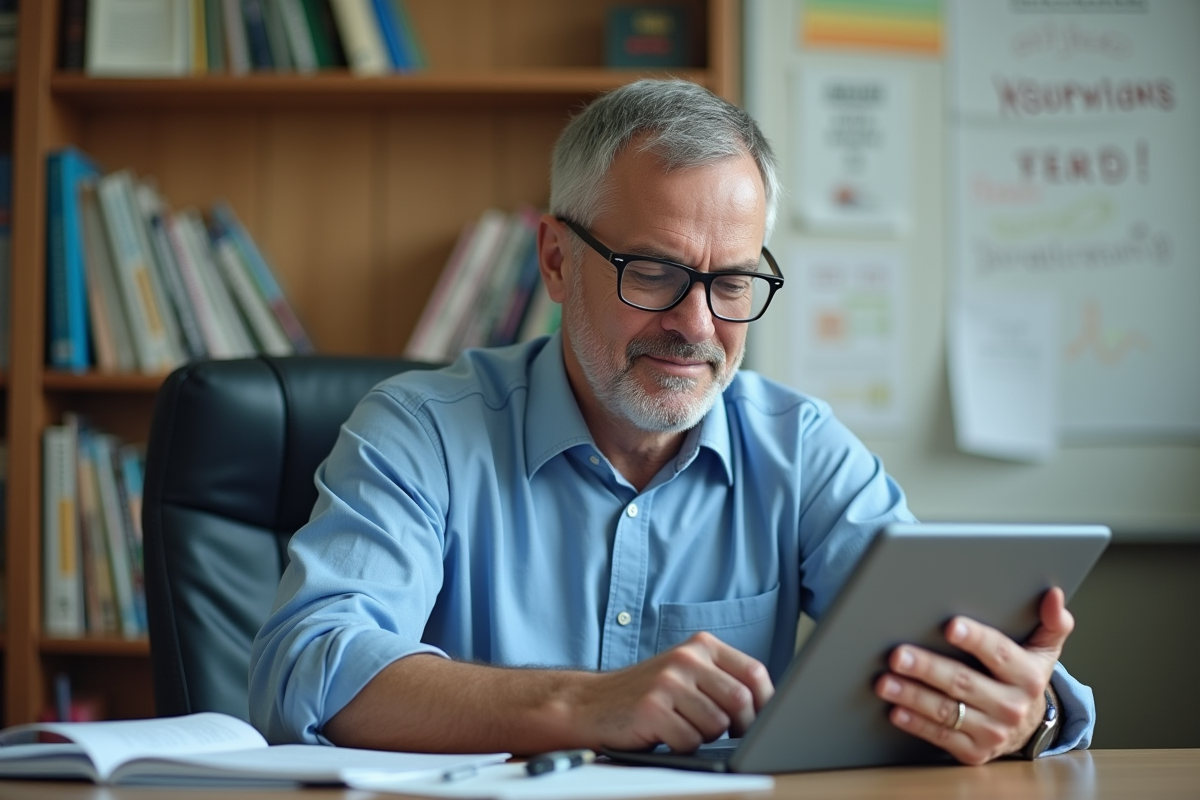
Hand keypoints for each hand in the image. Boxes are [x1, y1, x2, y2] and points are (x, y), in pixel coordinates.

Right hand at [573, 631, 773, 752]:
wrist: (592, 703)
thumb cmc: (648, 693)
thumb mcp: (687, 673)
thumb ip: (723, 680)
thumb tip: (769, 707)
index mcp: (701, 645)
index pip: (754, 673)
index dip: (765, 702)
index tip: (762, 720)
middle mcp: (686, 658)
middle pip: (740, 701)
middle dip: (739, 727)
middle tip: (724, 735)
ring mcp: (668, 681)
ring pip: (716, 725)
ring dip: (705, 737)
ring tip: (683, 727)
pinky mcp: (652, 708)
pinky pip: (690, 741)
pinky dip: (683, 747)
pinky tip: (665, 735)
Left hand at [874, 587, 1073, 764]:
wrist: (1028, 725)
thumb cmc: (1024, 676)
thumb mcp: (1044, 649)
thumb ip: (1052, 622)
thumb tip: (1054, 596)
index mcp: (1028, 676)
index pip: (999, 654)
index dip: (975, 639)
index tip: (950, 626)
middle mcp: (1012, 707)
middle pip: (964, 683)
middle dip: (928, 667)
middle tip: (898, 655)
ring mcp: (992, 732)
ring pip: (948, 712)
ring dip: (913, 696)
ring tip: (885, 682)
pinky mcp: (974, 751)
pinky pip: (941, 737)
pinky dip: (917, 724)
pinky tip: (897, 711)